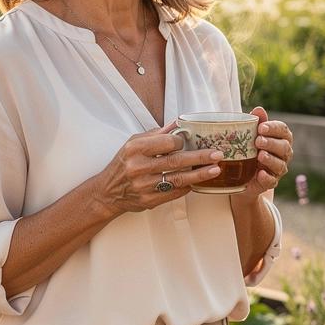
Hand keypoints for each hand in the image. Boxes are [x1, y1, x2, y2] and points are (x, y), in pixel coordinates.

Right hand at [92, 119, 223, 215]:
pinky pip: (174, 193)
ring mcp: (144, 186)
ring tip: (215, 170)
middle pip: (176, 161)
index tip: (190, 142)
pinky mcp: (149, 200)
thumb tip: (179, 123)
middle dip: (200, 157)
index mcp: (135, 149)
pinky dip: (187, 186)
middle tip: (217, 154)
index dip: (182, 142)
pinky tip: (197, 182)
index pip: (167, 142)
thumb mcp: (133, 143)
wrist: (107, 192)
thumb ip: (156, 135)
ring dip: (199, 174)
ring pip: (178, 179)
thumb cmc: (123, 164)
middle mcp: (138, 167)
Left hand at [232, 107, 293, 202]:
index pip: (283, 130)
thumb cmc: (249, 149)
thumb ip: (257, 123)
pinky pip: (272, 181)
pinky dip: (267, 177)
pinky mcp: (271, 182)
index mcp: (281, 139)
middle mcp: (284, 154)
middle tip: (258, 141)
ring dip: (270, 159)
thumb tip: (258, 109)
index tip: (261, 127)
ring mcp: (278, 169)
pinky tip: (260, 173)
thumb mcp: (250, 135)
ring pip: (280, 164)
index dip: (274, 128)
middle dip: (272, 143)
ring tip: (260, 155)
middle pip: (284, 147)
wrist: (241, 176)